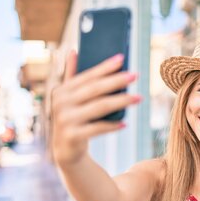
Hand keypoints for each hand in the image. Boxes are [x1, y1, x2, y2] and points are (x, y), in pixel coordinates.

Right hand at [52, 51, 140, 165]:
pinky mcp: (73, 136)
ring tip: (138, 98)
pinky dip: (113, 125)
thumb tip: (73, 51)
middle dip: (117, 81)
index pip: (87, 75)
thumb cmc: (73, 118)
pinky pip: (98, 128)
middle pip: (95, 89)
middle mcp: (61, 103)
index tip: (122, 58)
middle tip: (135, 75)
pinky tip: (125, 123)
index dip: (105, 66)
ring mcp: (65, 120)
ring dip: (121, 101)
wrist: (66, 150)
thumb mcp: (68, 98)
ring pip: (100, 107)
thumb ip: (71, 76)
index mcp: (61, 90)